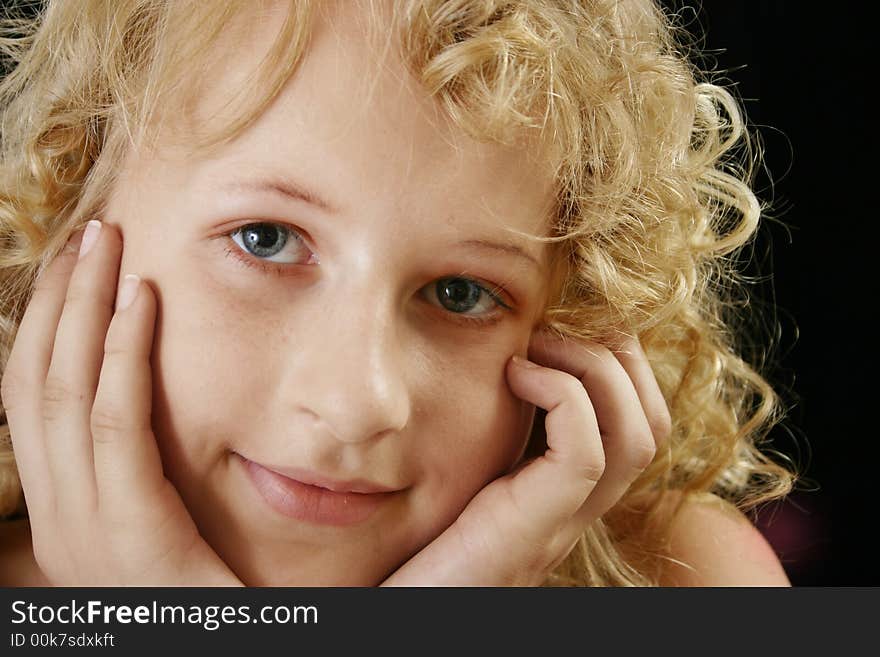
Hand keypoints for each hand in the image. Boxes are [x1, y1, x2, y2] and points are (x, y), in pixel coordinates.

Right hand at [1, 221, 241, 585]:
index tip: (72, 266)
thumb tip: (127, 407)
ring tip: (108, 243)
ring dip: (83, 306)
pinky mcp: (131, 531)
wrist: (221, 653)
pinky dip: (122, 355)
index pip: (27, 398)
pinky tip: (143, 301)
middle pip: (33, 381)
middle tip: (90, 233)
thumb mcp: (151, 529)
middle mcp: (56, 515)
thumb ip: (131, 474)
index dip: (42, 324)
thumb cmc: (200, 594)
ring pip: (63, 390)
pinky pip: (116, 425)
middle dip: (58, 299)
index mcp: (57, 513)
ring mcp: (85, 527)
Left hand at [381, 330, 671, 585]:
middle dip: (621, 355)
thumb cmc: (420, 542)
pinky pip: (584, 451)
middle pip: (653, 423)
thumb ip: (495, 431)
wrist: (406, 612)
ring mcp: (562, 521)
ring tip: (539, 344)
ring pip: (636, 434)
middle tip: (561, 324)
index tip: (568, 326)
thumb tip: (502, 355)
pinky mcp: (534, 525)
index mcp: (566, 493)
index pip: (642, 423)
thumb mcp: (467, 471)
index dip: (623, 363)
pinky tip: (516, 374)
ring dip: (595, 367)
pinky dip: (562, 395)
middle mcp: (578, 509)